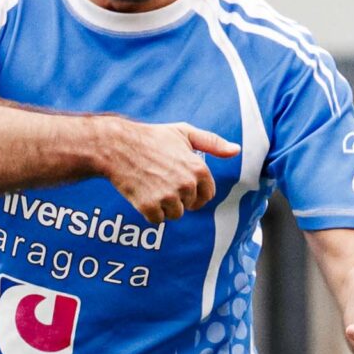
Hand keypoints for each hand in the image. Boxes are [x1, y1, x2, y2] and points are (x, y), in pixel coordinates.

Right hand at [96, 118, 240, 222]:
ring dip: (164, 206)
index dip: (196, 192)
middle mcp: (186, 185)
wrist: (117, 146)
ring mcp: (168, 197)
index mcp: (198, 169)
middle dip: (178, 197)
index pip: (208, 195)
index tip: (181, 183)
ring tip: (152, 186)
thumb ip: (212, 142)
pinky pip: (157, 220)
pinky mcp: (149, 207)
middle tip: (161, 179)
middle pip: (190, 206)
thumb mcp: (184, 133)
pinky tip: (142, 193)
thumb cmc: (152, 137)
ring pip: (175, 215)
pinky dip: (149, 211)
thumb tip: (236, 150)